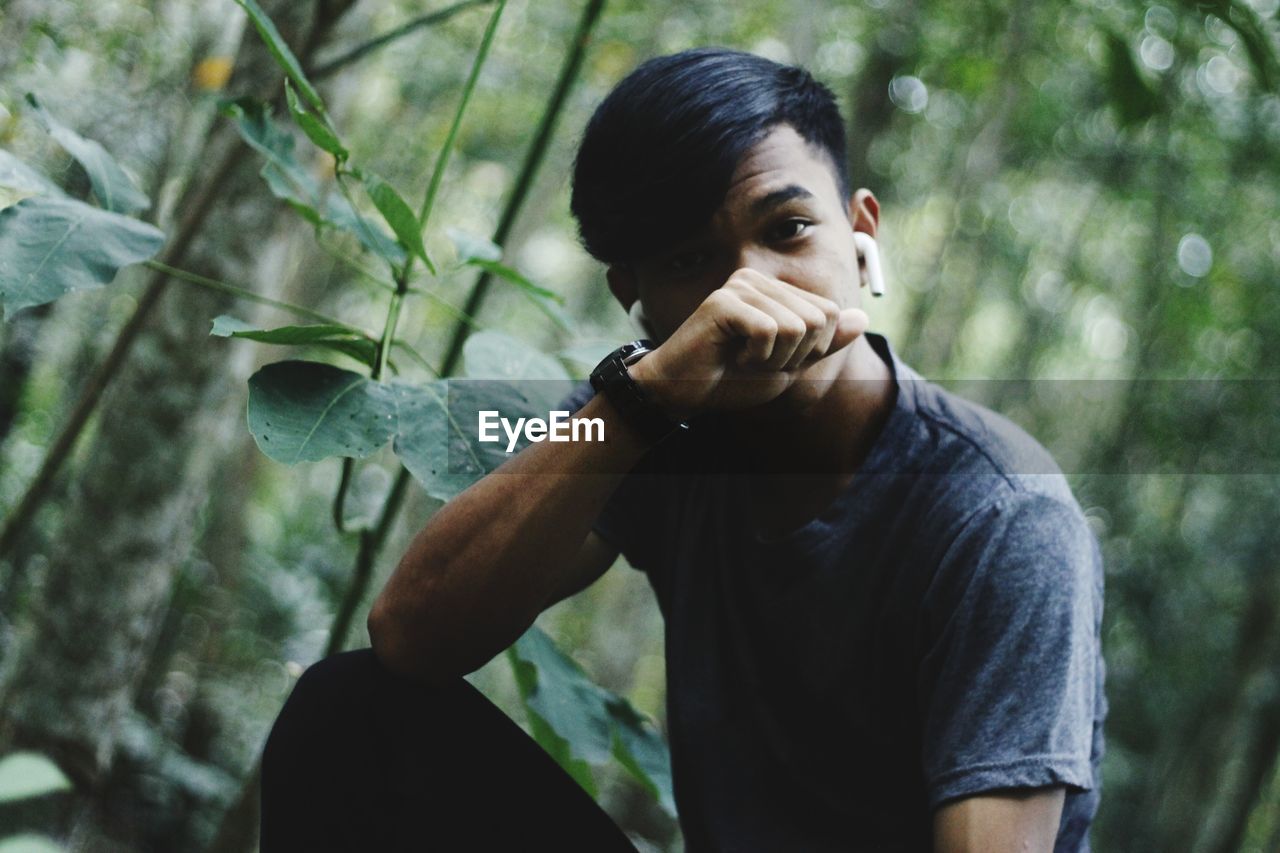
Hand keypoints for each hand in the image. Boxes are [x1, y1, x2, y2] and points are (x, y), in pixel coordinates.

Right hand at [628, 268, 867, 418]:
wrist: (685, 392)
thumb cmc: (732, 379)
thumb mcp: (790, 364)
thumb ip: (824, 342)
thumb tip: (863, 317)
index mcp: (776, 290)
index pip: (830, 313)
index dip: (812, 350)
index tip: (776, 358)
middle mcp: (759, 280)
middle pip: (818, 320)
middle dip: (795, 355)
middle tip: (758, 361)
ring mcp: (741, 287)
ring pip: (796, 327)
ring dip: (774, 359)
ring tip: (744, 359)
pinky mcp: (724, 301)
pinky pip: (769, 332)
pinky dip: (756, 357)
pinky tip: (731, 356)